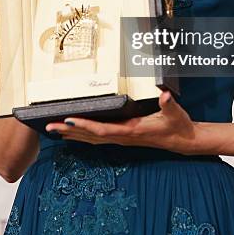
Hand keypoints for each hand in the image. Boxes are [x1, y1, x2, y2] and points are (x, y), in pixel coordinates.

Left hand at [45, 91, 199, 154]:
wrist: (184, 140)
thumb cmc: (178, 125)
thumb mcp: (176, 113)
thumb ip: (169, 104)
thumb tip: (164, 94)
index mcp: (133, 131)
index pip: (104, 130)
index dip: (86, 127)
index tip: (69, 121)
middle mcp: (124, 137)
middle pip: (92, 137)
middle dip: (70, 131)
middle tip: (49, 126)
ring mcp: (123, 139)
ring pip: (92, 139)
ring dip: (73, 135)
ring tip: (54, 129)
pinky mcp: (124, 137)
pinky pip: (99, 138)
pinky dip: (83, 135)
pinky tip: (74, 133)